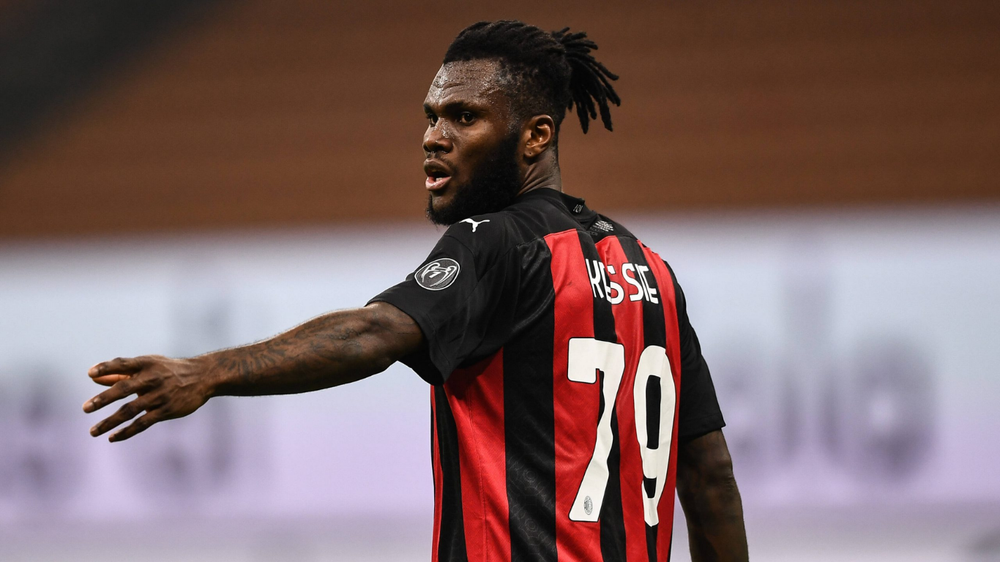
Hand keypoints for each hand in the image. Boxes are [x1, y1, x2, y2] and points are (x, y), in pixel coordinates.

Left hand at [83, 355, 214, 441]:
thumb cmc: (168, 370)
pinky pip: (143, 423)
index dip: (107, 367)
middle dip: (103, 399)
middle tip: (85, 408)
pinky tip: (112, 438)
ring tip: (93, 431)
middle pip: (124, 389)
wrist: (202, 377)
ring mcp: (160, 395)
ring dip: (110, 421)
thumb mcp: (148, 366)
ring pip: (131, 410)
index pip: (123, 364)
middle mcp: (153, 378)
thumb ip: (120, 373)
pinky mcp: (166, 410)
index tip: (90, 373)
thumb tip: (94, 378)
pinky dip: (127, 431)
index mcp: (147, 364)